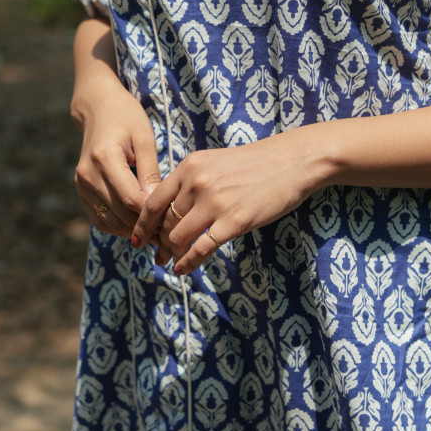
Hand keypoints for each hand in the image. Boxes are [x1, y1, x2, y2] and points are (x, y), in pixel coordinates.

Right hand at [73, 64, 165, 239]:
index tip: (173, 220)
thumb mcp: (145, 138)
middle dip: (146, 226)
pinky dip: (119, 227)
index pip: (130, 198)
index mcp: (104, 157)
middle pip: (120, 213)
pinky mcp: (81, 190)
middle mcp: (88, 174)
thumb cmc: (126, 117)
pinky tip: (138, 227)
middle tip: (171, 233)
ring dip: (133, 231)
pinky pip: (99, 219)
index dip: (152, 214)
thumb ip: (150, 171)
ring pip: (109, 221)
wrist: (97, 108)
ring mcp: (81, 184)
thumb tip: (158, 204)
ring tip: (158, 234)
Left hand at [131, 130, 323, 273]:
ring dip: (172, 254)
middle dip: (158, 242)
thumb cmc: (256, 162)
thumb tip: (171, 207)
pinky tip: (183, 269)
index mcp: (190, 166)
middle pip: (164, 222)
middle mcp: (197, 183)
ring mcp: (215, 203)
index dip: (142, 223)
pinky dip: (188, 263)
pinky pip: (201, 248)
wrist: (293, 160)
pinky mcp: (234, 221)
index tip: (137, 238)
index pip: (153, 200)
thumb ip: (192, 180)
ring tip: (171, 262)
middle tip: (158, 255)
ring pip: (178, 237)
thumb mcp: (216, 161)